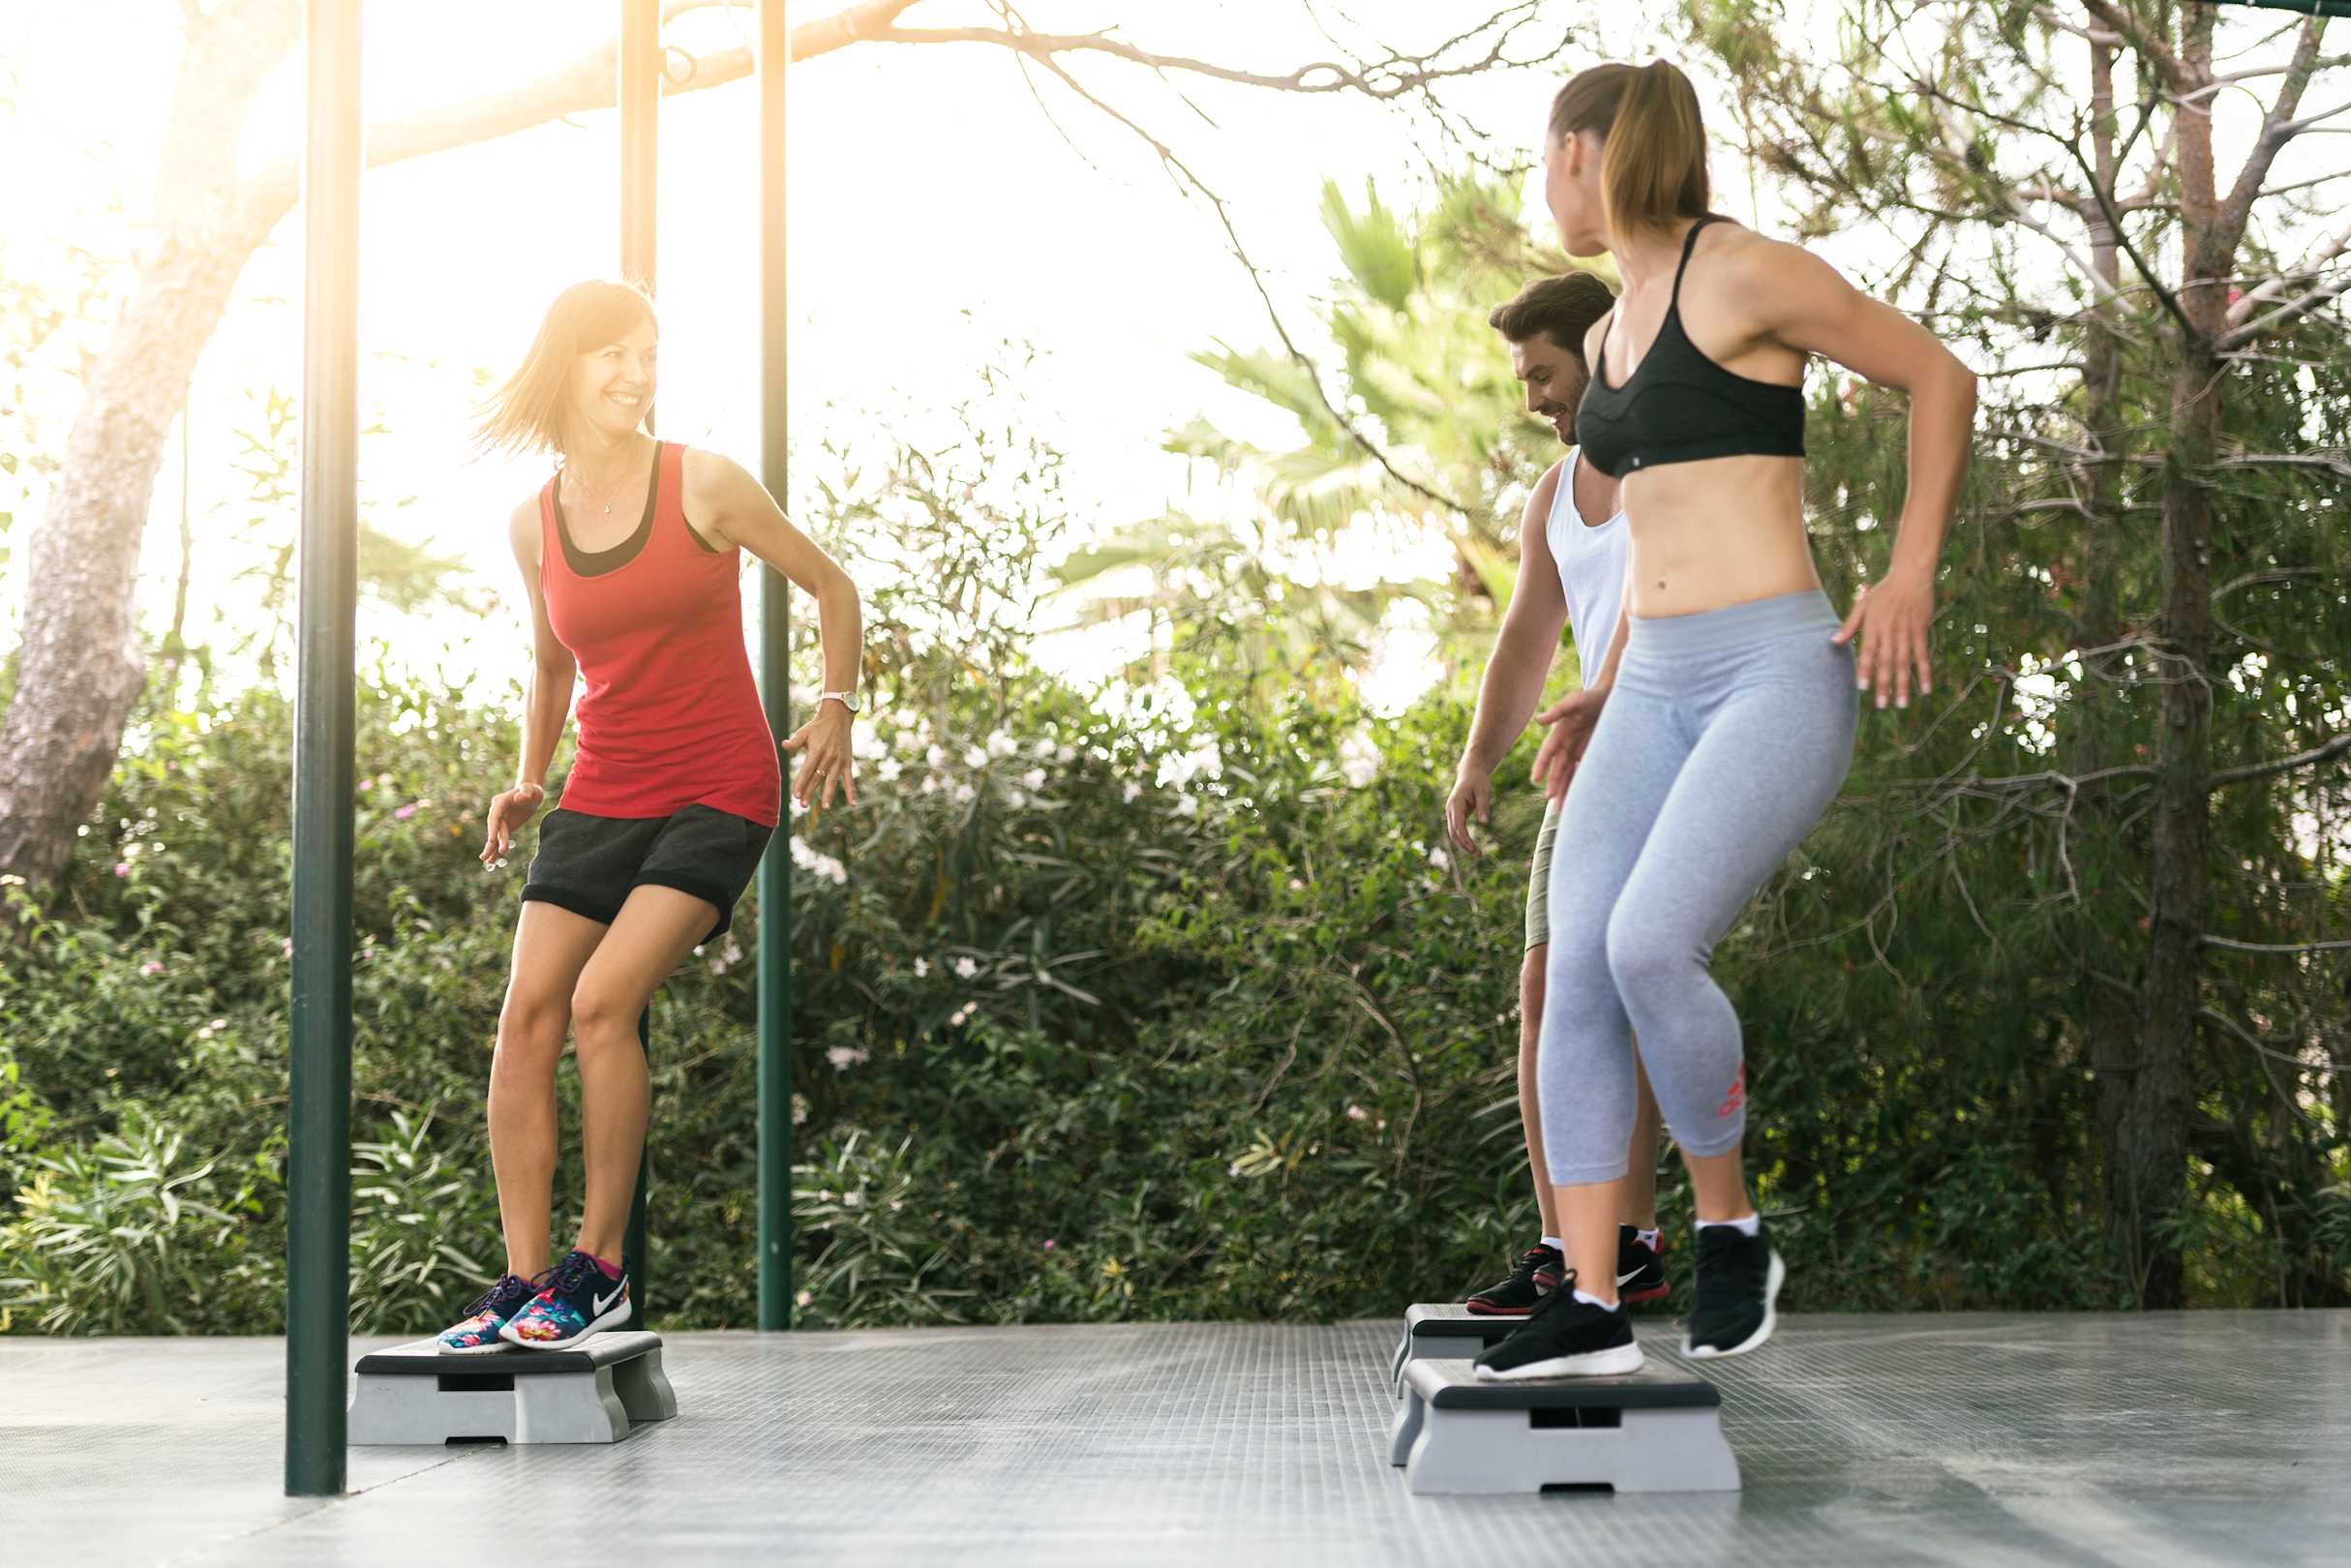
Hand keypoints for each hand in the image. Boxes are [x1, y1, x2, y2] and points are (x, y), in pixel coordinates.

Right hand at [481, 781, 544, 864]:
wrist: (530, 793)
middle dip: (491, 842)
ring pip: (495, 836)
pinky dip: (496, 849)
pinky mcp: (505, 827)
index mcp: (500, 802)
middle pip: (494, 829)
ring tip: (487, 862)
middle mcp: (497, 812)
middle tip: (488, 856)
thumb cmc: (531, 790)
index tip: (492, 840)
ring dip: (491, 849)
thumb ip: (526, 792)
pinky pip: (500, 839)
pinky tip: (492, 860)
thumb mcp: (531, 789)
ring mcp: (500, 820)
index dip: (492, 829)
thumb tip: (519, 797)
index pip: (494, 817)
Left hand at [783, 701, 856, 810]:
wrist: (838, 717)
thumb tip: (783, 745)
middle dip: (809, 792)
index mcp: (817, 751)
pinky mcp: (847, 762)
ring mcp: (839, 761)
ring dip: (828, 795)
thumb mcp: (804, 732)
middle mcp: (828, 758)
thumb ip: (794, 742)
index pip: (807, 771)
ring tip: (825, 807)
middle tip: (803, 805)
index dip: (801, 783)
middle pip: (817, 778)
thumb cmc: (818, 725)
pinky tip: (852, 803)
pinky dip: (851, 791)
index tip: (796, 795)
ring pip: (832, 781)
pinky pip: (849, 779)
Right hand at [1444, 766, 1491, 855]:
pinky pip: (1457, 830)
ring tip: (1478, 853)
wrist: (1470, 772)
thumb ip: (1483, 807)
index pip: (1457, 825)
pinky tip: (1472, 846)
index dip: (1464, 838)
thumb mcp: (1483, 792)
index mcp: (1455, 803)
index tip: (1473, 848)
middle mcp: (1450, 810)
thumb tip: (1484, 823)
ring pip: (1453, 833)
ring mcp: (1451, 813)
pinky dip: (1463, 839)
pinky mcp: (1455, 815)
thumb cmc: (1478, 781)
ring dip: (1463, 844)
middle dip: (1464, 844)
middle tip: (1478, 854)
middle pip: (1453, 832)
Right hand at [1532, 687, 1607, 801]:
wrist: (1609, 697)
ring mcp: (1577, 751)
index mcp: (1559, 733)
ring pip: (1568, 774)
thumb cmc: (1590, 697)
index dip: (1542, 765)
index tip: (1536, 779)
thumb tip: (1538, 720)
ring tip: (1561, 808)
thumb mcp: (1575, 700)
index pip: (1548, 752)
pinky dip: (1578, 785)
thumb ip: (1558, 710)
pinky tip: (1576, 799)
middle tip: (1551, 799)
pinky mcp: (1589, 755)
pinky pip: (1582, 773)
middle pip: (1558, 768)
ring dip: (1564, 790)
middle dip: (1554, 783)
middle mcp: (1566, 744)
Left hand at [1831, 565, 1934, 708]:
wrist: (1911, 576)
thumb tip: (1832, 642)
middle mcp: (1890, 631)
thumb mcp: (1863, 605)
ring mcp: (1907, 632)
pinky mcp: (1921, 631)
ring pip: (1905, 663)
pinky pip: (1923, 656)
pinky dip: (1924, 673)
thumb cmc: (1883, 591)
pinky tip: (1925, 689)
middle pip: (1887, 662)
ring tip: (1901, 704)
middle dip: (1884, 685)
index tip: (1863, 688)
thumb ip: (1849, 625)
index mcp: (1873, 626)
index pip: (1868, 652)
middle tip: (1882, 705)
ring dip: (1903, 684)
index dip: (1865, 670)